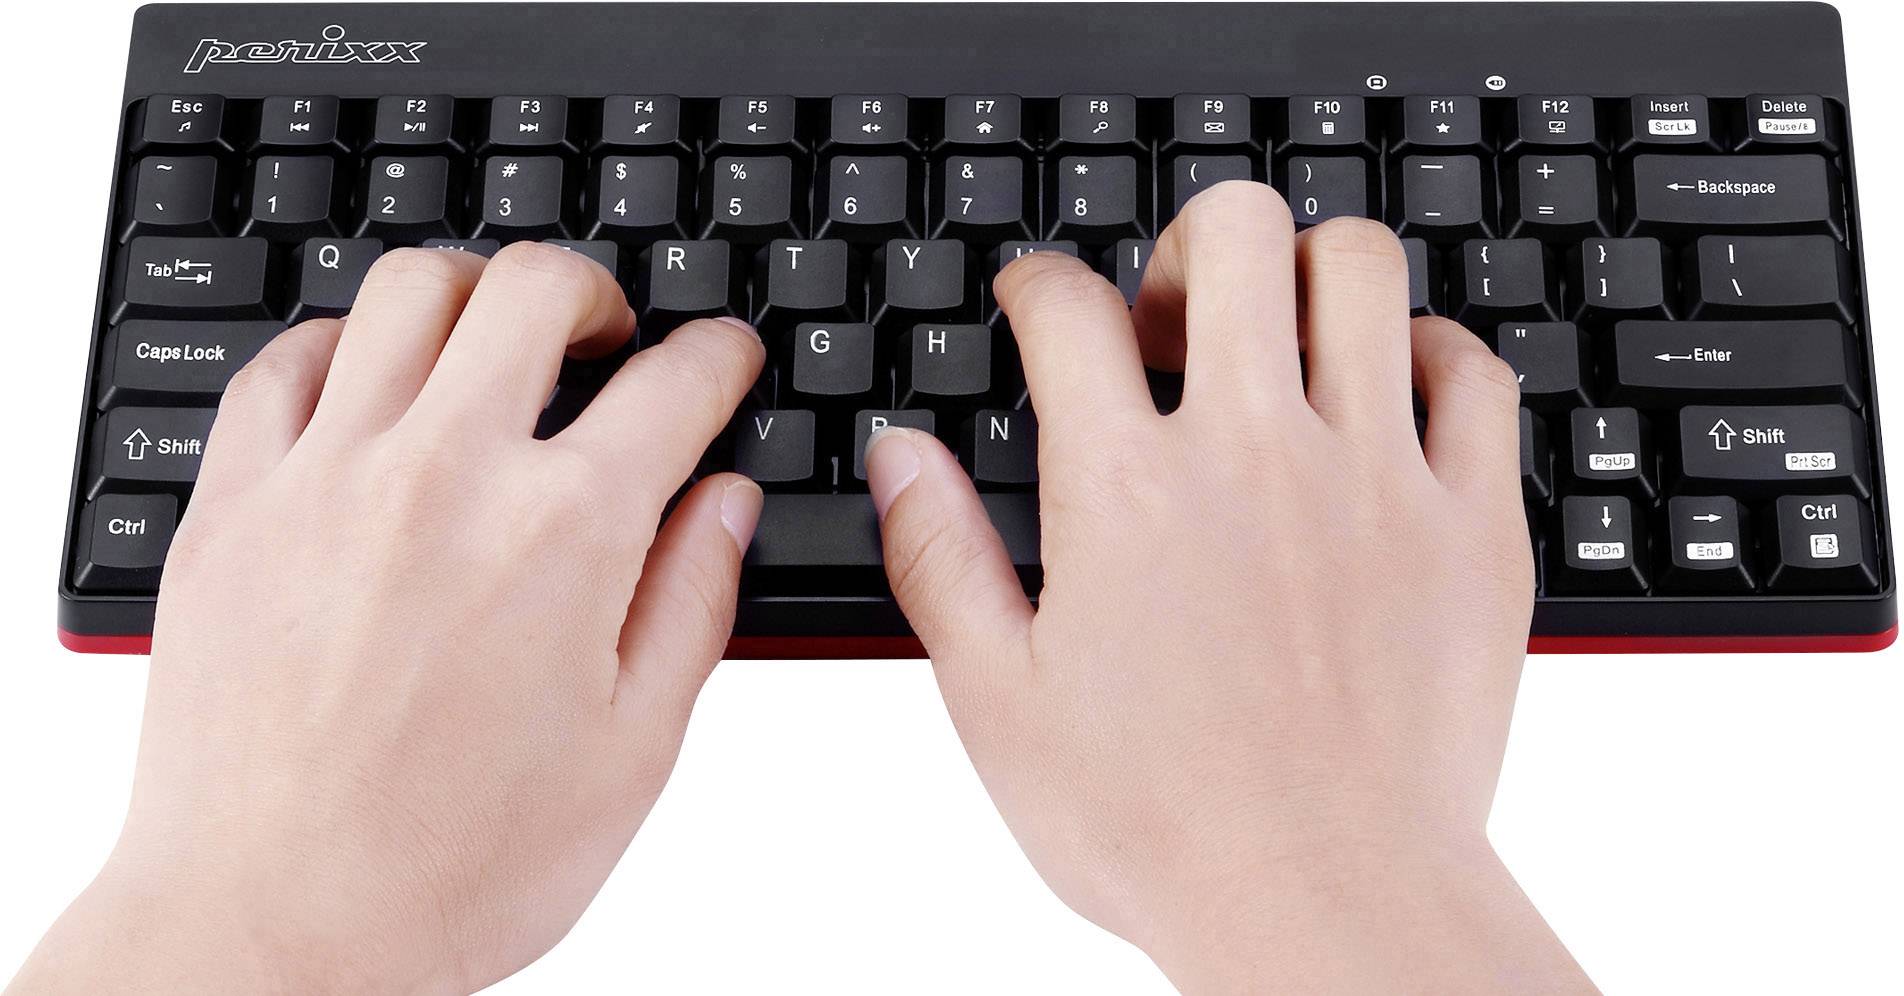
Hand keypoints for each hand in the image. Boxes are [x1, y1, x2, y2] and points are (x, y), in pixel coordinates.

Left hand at [10, 244, 763, 992]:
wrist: (275, 929)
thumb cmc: (453, 866)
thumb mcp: (632, 751)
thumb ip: (693, 602)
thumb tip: (725, 503)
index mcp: (566, 533)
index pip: (676, 382)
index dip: (721, 356)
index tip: (723, 361)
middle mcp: (446, 475)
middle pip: (535, 288)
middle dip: (599, 292)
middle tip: (611, 335)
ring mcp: (328, 478)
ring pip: (407, 293)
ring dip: (472, 297)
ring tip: (492, 344)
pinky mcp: (236, 506)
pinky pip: (285, 364)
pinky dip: (344, 347)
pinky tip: (372, 388)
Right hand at [863, 183, 1591, 991]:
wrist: (1325, 904)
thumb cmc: (1160, 823)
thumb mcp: (1000, 701)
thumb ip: (940, 558)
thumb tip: (901, 456)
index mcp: (1126, 491)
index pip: (1069, 307)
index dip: (1039, 284)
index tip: (1042, 305)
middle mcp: (1255, 454)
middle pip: (1236, 231)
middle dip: (1190, 243)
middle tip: (1177, 314)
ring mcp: (1375, 479)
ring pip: (1361, 271)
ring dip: (1309, 279)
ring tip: (1284, 344)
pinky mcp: (1471, 526)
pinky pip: (1477, 374)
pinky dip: (1433, 358)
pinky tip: (1392, 398)